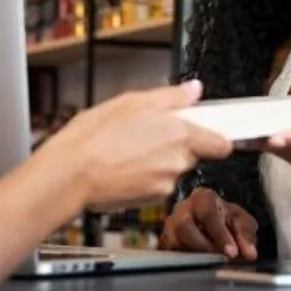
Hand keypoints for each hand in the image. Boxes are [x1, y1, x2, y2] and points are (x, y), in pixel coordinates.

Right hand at [36, 80, 232, 211]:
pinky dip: (144, 176)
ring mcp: (165, 184)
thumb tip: (194, 90)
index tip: (206, 131)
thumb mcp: (132, 101)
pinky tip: (122, 165)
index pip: (221, 143)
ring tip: (127, 149)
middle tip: (147, 132)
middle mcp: (178, 162)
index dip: (215, 137)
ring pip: (171, 169)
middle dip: (175, 144)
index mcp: (180, 135)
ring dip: (157, 160)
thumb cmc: (94, 137)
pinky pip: (156, 184)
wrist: (69, 175)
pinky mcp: (150, 200)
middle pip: (192, 154)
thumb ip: (171, 97)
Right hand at [158, 187, 257, 259]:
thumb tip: (250, 253)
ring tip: (211, 262)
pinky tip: (198, 264)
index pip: (207, 213)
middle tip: (221, 259)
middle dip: (204, 245)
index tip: (232, 252)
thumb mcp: (242, 222)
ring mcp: (170, 225)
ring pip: (173, 240)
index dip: (220, 233)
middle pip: (184, 226)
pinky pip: (169, 252)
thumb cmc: (227, 220)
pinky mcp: (165, 241)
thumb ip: (246, 235)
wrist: (212, 224)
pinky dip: (184, 261)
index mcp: (202, 197)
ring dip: (193, 254)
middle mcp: (182, 208)